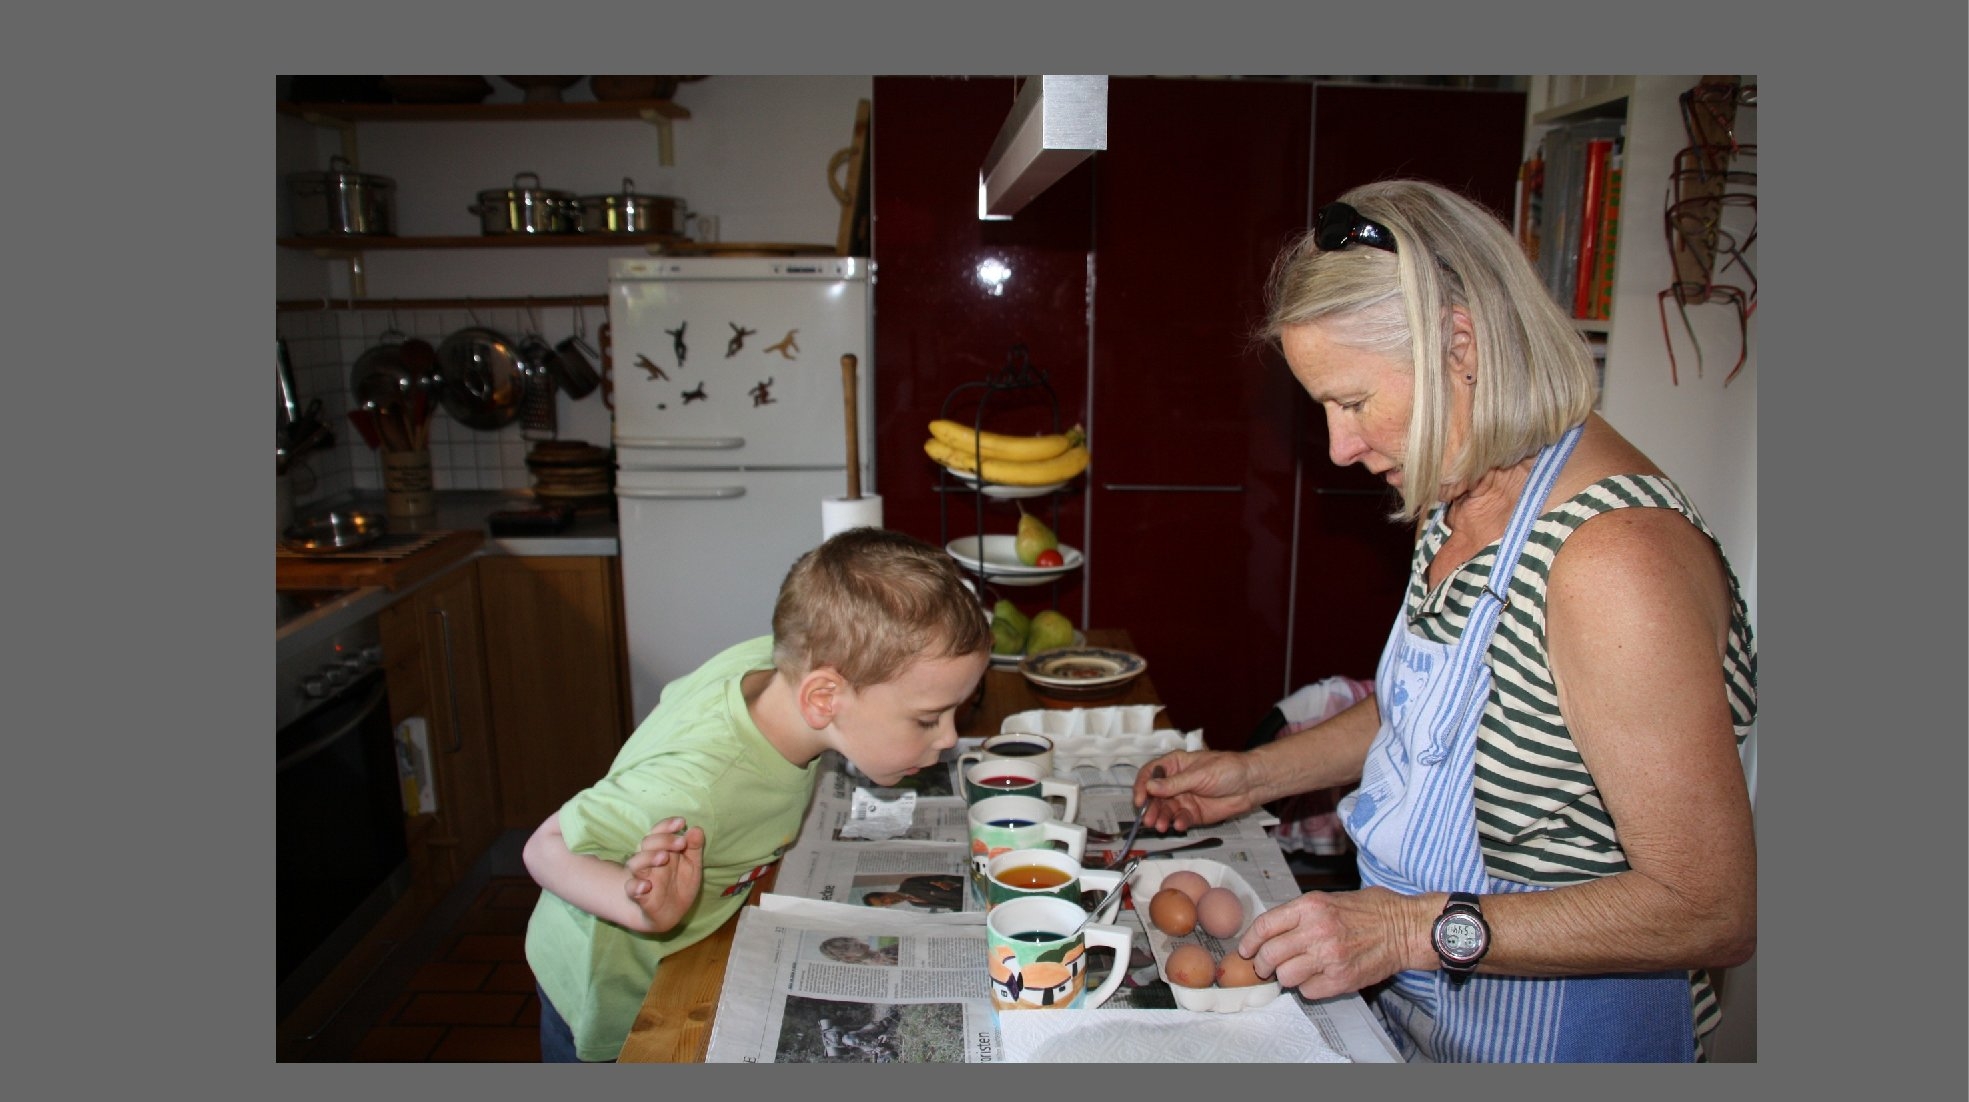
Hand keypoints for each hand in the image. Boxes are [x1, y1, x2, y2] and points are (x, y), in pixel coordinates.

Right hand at [622, 816, 705, 932]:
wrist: (671, 913)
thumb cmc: (679, 883)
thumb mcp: (692, 865)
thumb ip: (694, 848)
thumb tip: (696, 829)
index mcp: (661, 849)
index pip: (659, 832)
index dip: (667, 825)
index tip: (681, 822)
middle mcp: (648, 860)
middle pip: (647, 843)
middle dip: (663, 840)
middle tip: (681, 843)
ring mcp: (642, 877)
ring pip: (635, 862)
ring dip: (648, 857)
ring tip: (664, 857)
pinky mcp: (640, 896)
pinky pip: (631, 888)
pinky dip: (636, 886)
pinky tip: (646, 886)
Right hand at [1131, 750, 1259, 831]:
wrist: (1251, 784)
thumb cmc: (1227, 769)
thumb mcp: (1199, 774)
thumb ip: (1174, 783)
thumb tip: (1149, 787)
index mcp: (1175, 765)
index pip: (1150, 774)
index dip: (1142, 786)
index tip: (1140, 800)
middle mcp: (1175, 783)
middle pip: (1154, 796)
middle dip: (1150, 808)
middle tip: (1148, 820)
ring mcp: (1183, 799)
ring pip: (1165, 810)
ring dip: (1161, 818)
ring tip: (1161, 826)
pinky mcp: (1193, 814)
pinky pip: (1180, 819)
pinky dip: (1178, 823)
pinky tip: (1180, 825)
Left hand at [1236, 886, 1420, 999]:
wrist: (1403, 927)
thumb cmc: (1368, 911)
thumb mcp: (1327, 900)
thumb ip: (1298, 915)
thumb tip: (1270, 933)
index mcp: (1310, 906)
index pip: (1265, 926)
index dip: (1250, 941)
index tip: (1246, 950)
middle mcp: (1316, 930)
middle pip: (1270, 955)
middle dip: (1261, 965)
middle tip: (1264, 967)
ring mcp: (1329, 957)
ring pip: (1285, 977)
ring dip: (1286, 977)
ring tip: (1296, 971)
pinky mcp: (1341, 979)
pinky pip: (1308, 991)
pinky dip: (1308, 987)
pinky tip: (1317, 977)